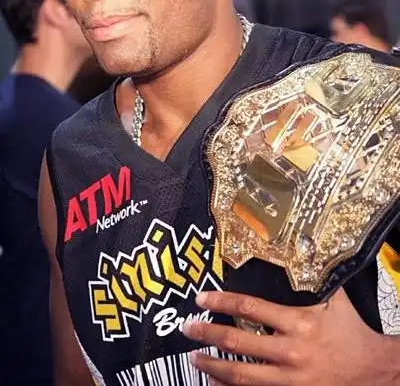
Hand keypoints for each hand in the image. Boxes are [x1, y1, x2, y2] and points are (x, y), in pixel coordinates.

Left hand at [182, 289, 396, 384]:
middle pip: (238, 343)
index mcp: (298, 323)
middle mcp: (290, 351)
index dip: (222, 302)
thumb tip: (300, 248)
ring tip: (194, 358)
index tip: (202, 298)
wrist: (373, 372)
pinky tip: (214, 383)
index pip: (250, 308)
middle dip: (208, 334)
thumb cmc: (351, 332)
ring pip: (242, 375)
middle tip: (188, 328)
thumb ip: (314, 276)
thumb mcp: (335, 300)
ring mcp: (289, 379)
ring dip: (213, 366)